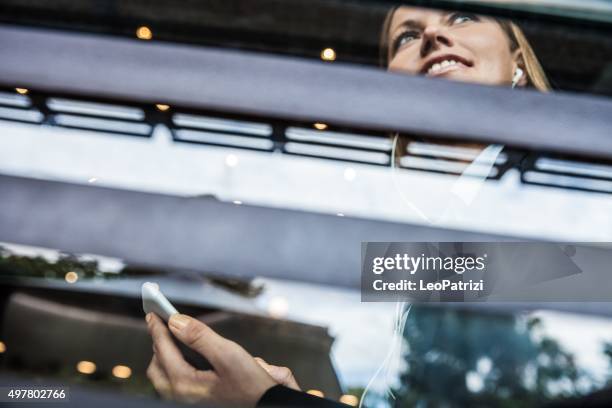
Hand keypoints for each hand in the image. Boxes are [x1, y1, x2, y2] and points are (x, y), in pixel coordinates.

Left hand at [145, 313, 298, 406]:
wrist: (265, 406)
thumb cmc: (251, 386)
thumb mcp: (229, 355)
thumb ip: (200, 337)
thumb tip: (176, 322)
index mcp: (184, 383)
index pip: (163, 349)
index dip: (157, 328)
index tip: (152, 313)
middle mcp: (180, 395)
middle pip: (157, 365)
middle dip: (158, 343)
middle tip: (162, 324)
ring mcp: (186, 401)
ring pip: (163, 377)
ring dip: (164, 357)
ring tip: (172, 340)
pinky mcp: (194, 402)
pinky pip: (173, 385)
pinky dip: (172, 367)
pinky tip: (185, 359)